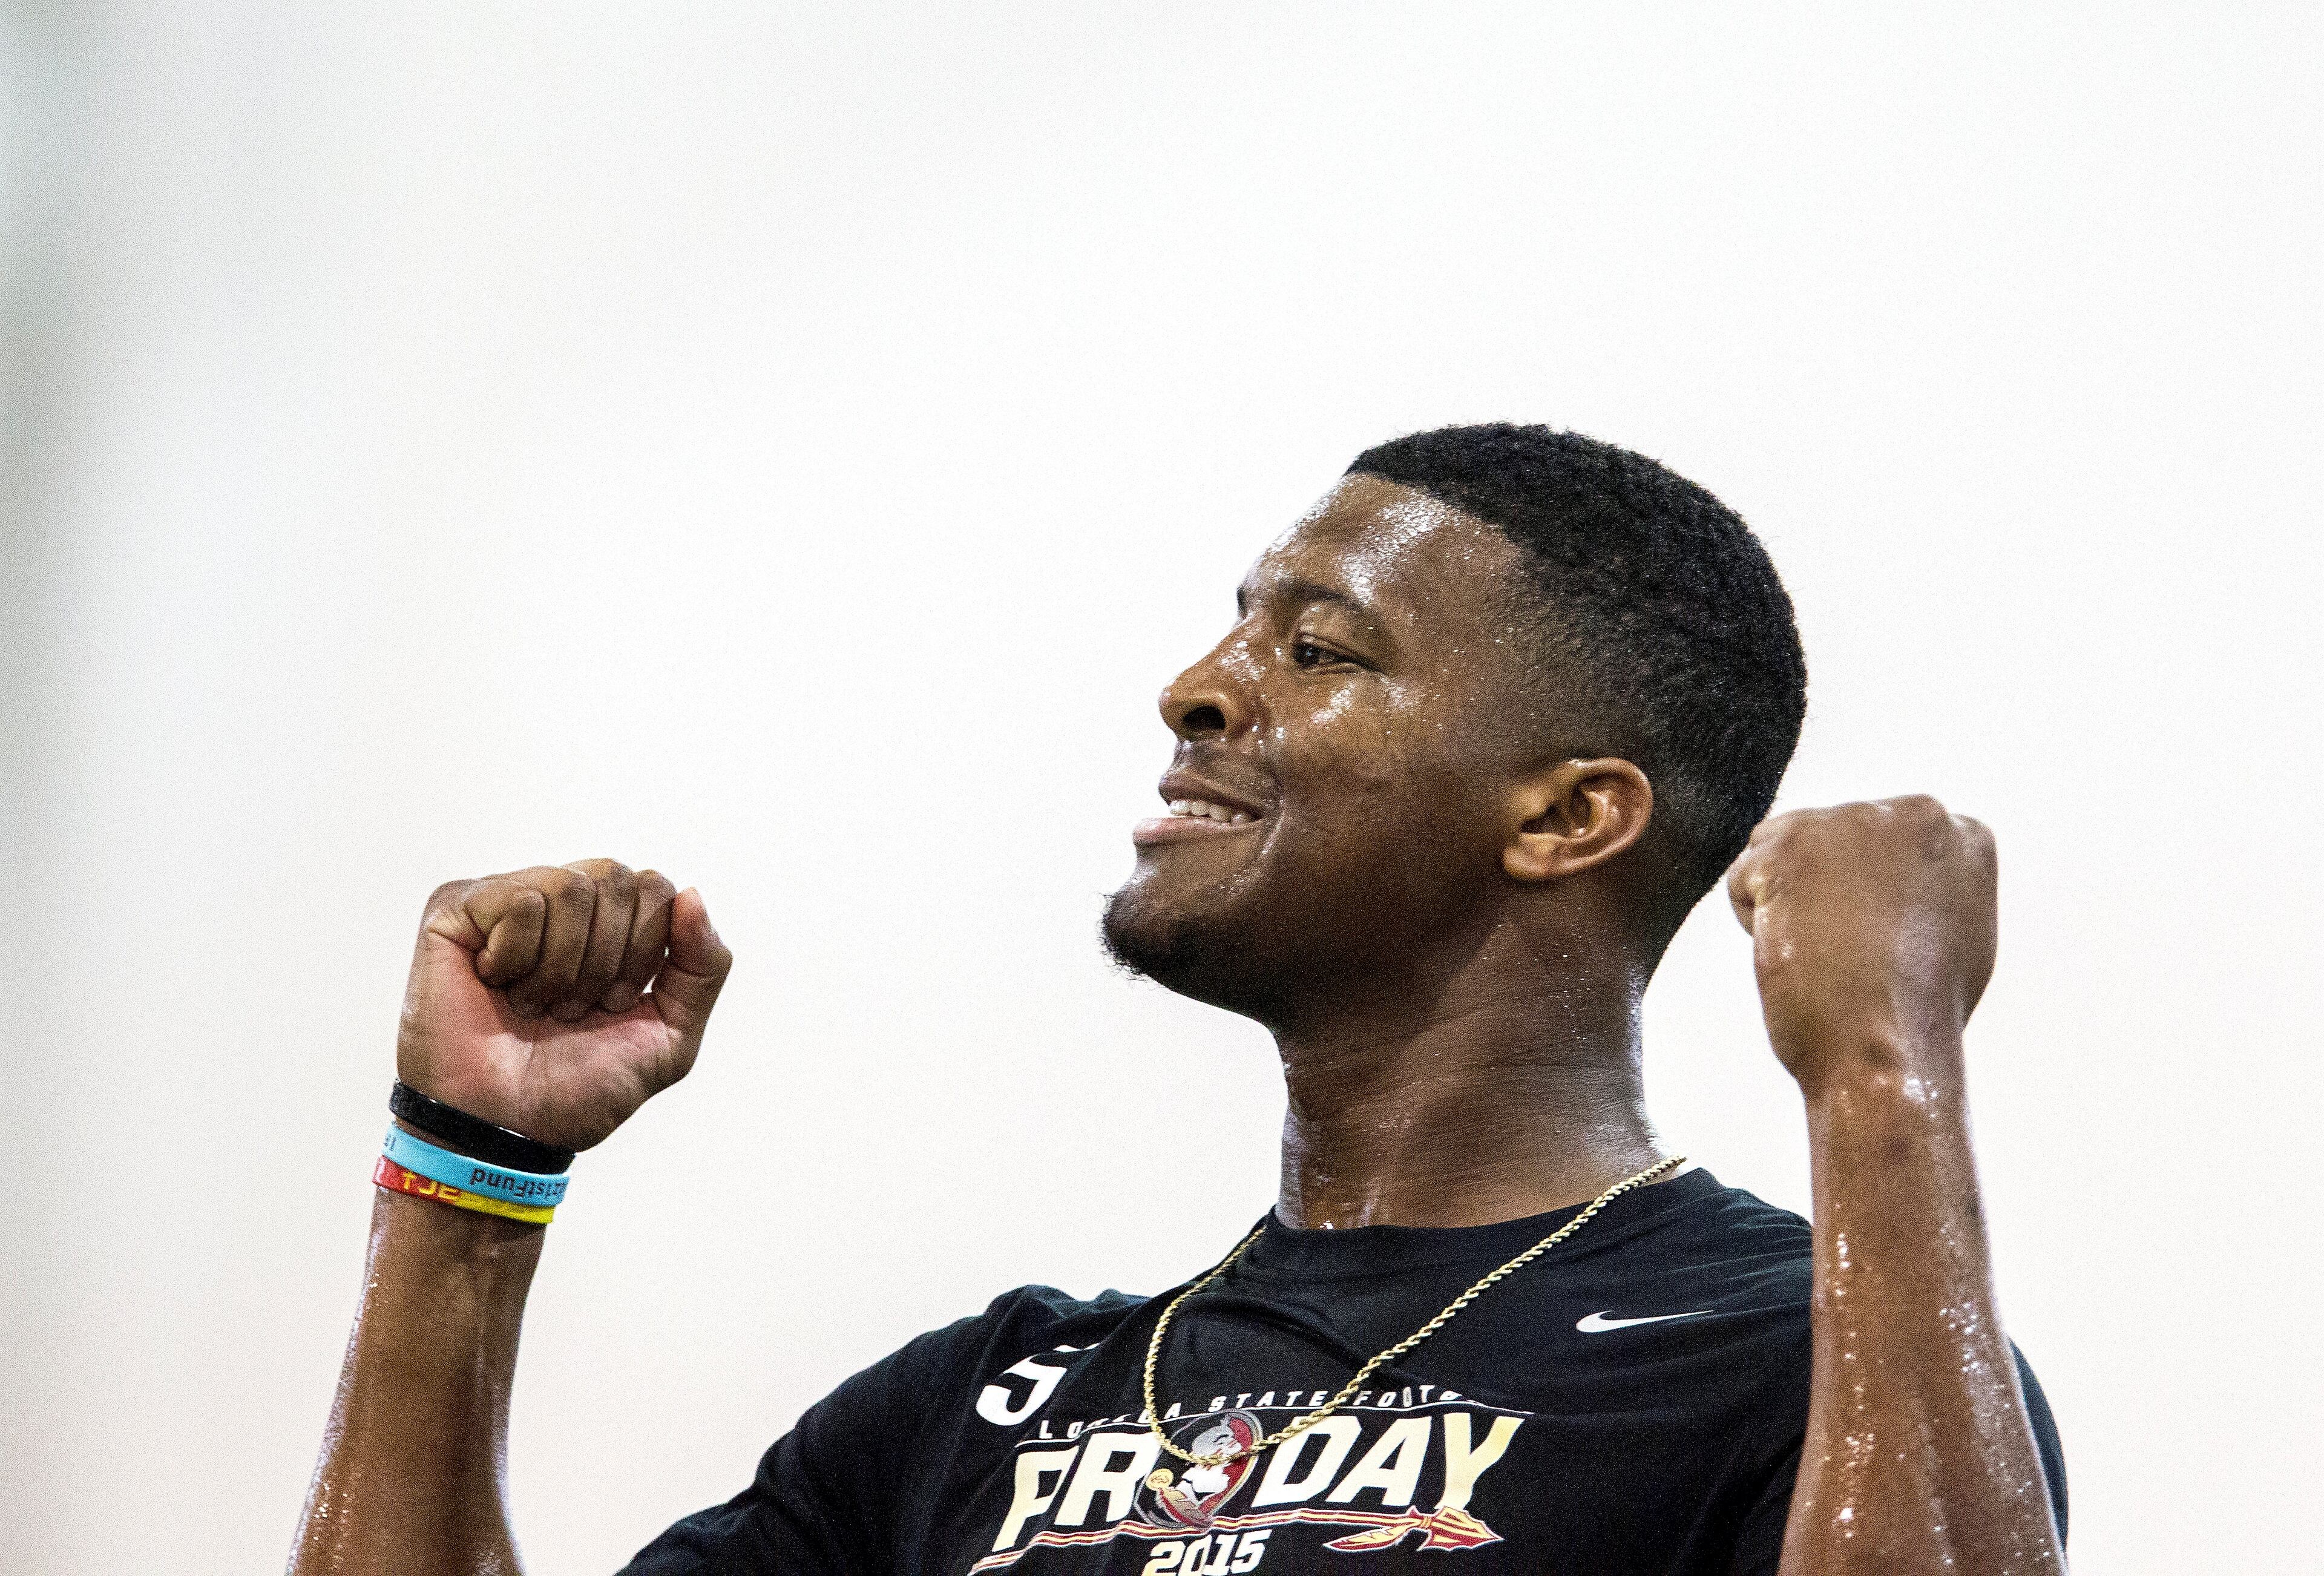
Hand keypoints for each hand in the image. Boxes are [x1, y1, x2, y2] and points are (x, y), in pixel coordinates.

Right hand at [395, 861, 732, 1149]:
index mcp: (610, 924)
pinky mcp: (456, 909)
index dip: (645, 950)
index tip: (613, 1004)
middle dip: (605, 959)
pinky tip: (494, 985)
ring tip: (532, 1004)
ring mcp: (505, 900)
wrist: (507, 1128)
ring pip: (570, 888)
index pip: (655, 887)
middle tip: (570, 1009)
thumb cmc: (580, 1088)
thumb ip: (703, 967)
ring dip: (560, 967)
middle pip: (616, 878)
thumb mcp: (670, 1035)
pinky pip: (521, 901)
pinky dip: (518, 958)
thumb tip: (693, 895)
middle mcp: (560, 903)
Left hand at [1725, 797, 1995, 1092]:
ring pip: (1781, 853)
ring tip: (1829, 955)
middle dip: (1825, 895)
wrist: (1884, 1049)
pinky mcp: (1793, 841)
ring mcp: (1853, 820)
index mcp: (1959, 833)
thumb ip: (1927, 884)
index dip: (1867, 901)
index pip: (1878, 844)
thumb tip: (1895, 874)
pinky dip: (1757, 921)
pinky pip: (1745, 878)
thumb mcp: (1955, 932)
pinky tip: (1798, 952)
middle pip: (1828, 841)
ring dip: (1788, 905)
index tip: (1884, 943)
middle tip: (1853, 955)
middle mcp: (1913, 813)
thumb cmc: (1916, 1014)